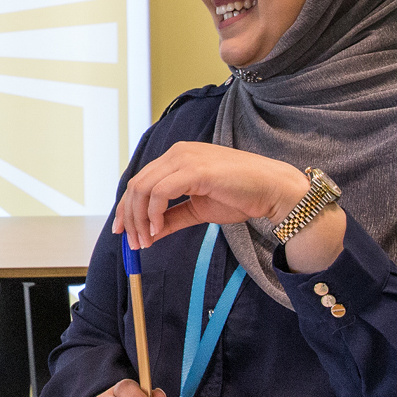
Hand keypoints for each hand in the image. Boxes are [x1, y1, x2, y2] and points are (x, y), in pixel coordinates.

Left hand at [114, 141, 315, 252]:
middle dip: (129, 216)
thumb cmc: (241, 196)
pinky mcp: (195, 169)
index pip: (140, 181)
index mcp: (176, 158)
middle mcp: (177, 153)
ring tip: (146, 240)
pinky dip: (154, 213)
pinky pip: (160, 192)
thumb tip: (148, 234)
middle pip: (137, 184)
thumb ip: (172, 218)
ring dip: (139, 218)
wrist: (274, 190)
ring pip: (144, 188)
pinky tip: (158, 229)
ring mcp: (185, 158)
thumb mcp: (198, 209)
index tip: (122, 231)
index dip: (126, 207)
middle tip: (132, 242)